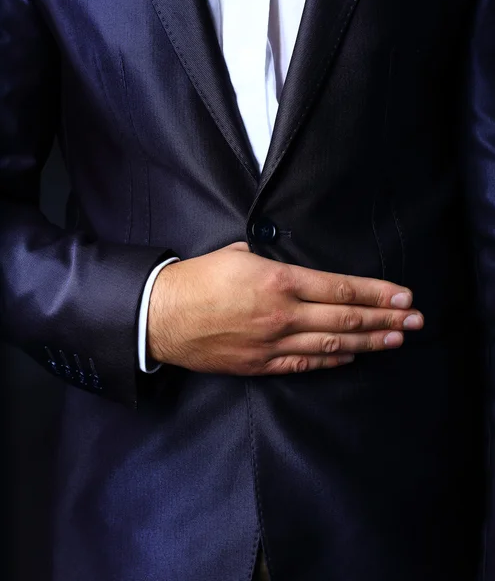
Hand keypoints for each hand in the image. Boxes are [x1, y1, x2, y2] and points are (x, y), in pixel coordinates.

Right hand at [147, 242, 422, 374]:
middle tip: (415, 321)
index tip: (403, 296)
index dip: (377, 294)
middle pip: (346, 320)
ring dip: (368, 343)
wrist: (162, 315)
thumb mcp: (238, 255)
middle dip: (386, 319)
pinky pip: (304, 365)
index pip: (341, 289)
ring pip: (332, 346)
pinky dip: (332, 362)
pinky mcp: (260, 364)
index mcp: (279, 281)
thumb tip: (289, 268)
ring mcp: (273, 343)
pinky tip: (351, 358)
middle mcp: (283, 314)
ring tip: (395, 340)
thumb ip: (271, 261)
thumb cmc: (197, 279)